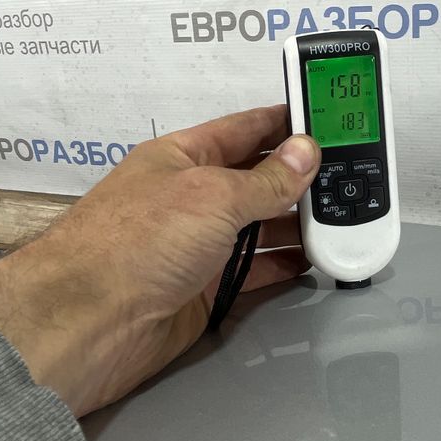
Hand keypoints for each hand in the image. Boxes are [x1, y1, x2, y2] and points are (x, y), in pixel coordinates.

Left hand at [0, 105, 319, 416]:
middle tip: (352, 175)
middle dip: (302, 179)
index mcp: (182, 157)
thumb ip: (265, 180)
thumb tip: (303, 153)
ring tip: (344, 219)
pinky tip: (311, 263)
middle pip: (257, 180)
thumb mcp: (211, 197)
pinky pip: (253, 272)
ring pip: (260, 227)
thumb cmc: (129, 246)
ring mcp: (194, 245)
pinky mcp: (201, 290)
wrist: (89, 324)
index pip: (246, 129)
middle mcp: (188, 198)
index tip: (328, 117)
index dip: (287, 122)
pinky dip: (285, 267)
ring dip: (299, 225)